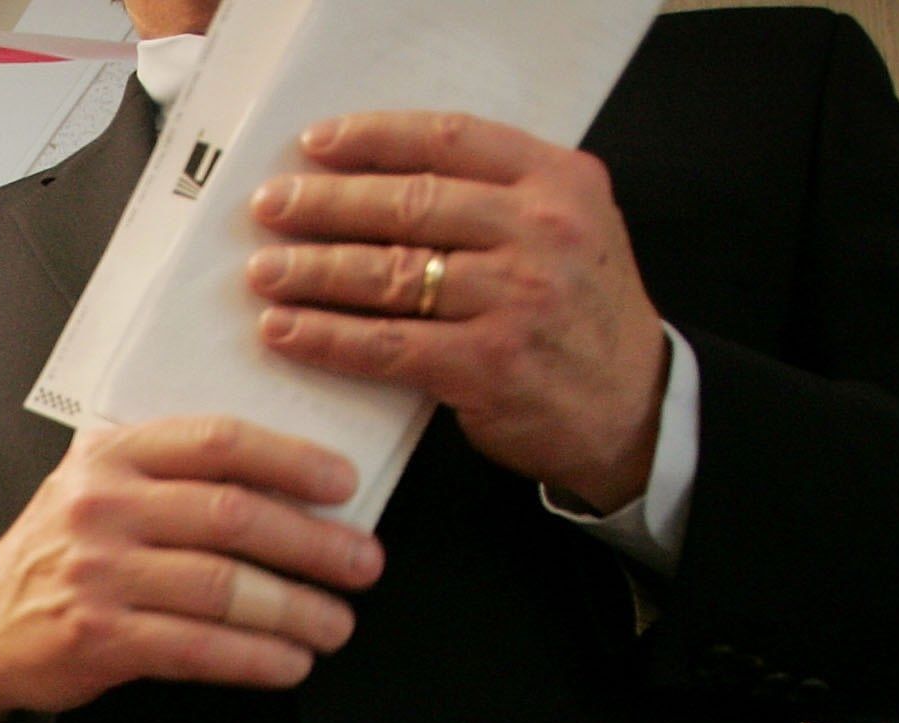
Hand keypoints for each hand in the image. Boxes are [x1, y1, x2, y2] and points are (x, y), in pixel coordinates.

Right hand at [0, 418, 384, 722]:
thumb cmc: (63, 553)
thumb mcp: (100, 486)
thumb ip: (172, 472)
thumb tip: (290, 483)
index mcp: (111, 456)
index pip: (217, 442)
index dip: (292, 461)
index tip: (345, 485)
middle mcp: (101, 507)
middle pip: (232, 517)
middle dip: (312, 544)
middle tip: (363, 564)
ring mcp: (96, 574)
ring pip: (222, 588)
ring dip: (295, 610)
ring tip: (337, 623)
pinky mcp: (97, 637)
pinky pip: (196, 647)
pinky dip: (253, 658)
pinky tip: (289, 663)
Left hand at [246, 111, 672, 513]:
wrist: (633, 407)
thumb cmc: (579, 314)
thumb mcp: (568, 228)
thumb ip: (496, 197)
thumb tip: (378, 182)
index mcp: (558, 180)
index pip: (450, 140)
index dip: (374, 139)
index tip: (315, 145)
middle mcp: (542, 230)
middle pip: (410, 204)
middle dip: (326, 204)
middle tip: (269, 207)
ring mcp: (517, 297)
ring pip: (391, 273)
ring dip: (314, 270)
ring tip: (264, 270)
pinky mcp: (489, 364)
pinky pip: (387, 345)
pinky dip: (327, 337)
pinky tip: (284, 330)